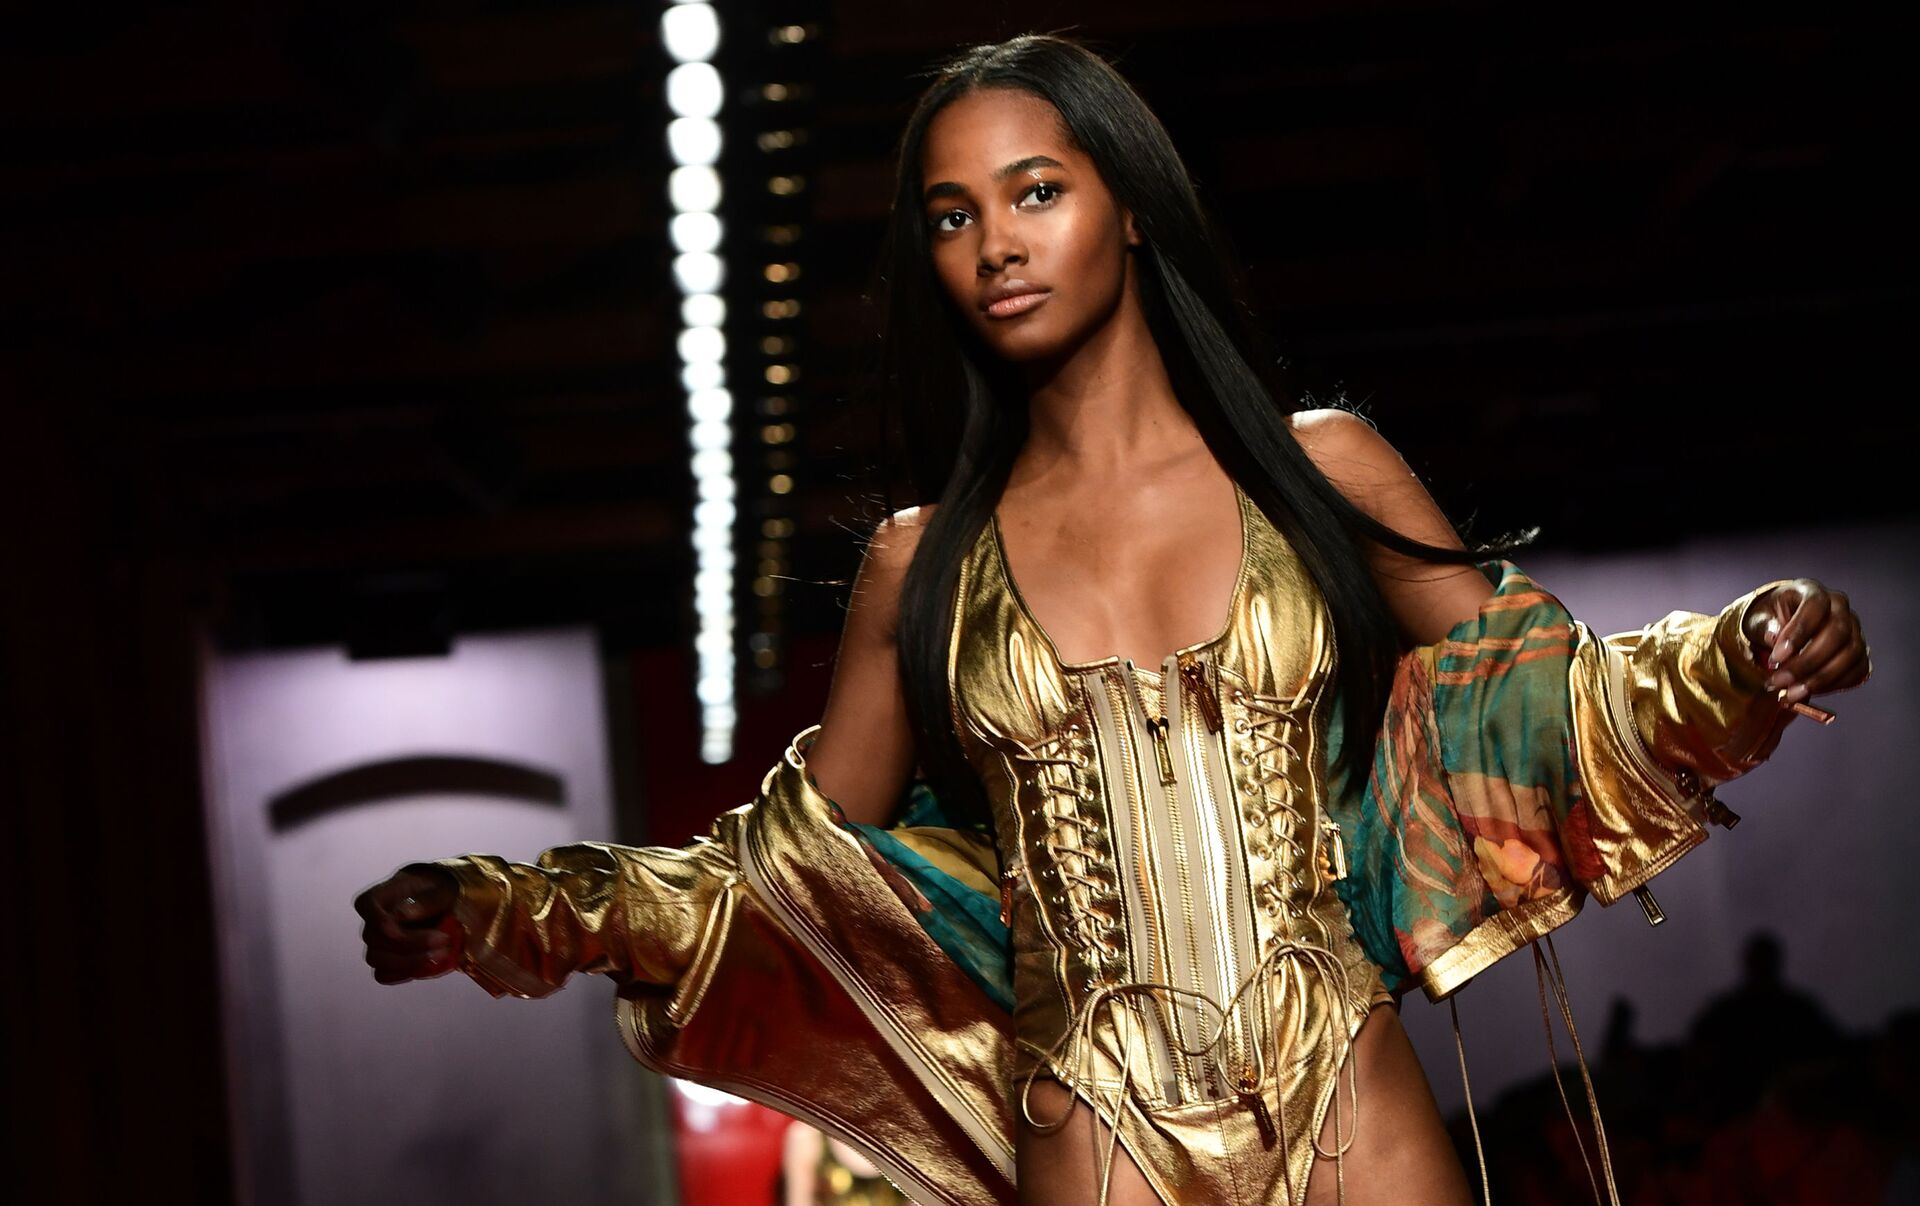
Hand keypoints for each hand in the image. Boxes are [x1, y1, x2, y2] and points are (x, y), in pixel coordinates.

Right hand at [354, 867, 461, 984]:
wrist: (441, 902)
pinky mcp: (385, 962)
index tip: (405, 928)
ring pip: (378, 961)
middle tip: (443, 939)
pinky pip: (384, 975)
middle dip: (411, 944)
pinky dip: (404, 974)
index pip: (366, 906)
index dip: (381, 921)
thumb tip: (401, 914)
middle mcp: (371, 922)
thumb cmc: (436, 890)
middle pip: (376, 940)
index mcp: (377, 897)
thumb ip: (425, 901)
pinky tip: (427, 967)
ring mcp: (375, 944)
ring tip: (441, 954)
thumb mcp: (440, 889)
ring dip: (410, 962)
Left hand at [1741, 578, 1870, 704]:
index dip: (1799, 632)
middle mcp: (1839, 606)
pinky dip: (1834, 685)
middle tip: (1779, 682)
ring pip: (1851, 654)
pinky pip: (1858, 670)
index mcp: (1812, 591)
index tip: (1776, 658)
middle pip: (1837, 633)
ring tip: (1790, 694)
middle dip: (1807, 662)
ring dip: (1820, 678)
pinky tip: (1808, 692)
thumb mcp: (1758, 618)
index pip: (1815, 606)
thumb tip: (1773, 636)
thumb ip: (1765, 626)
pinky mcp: (1860, 651)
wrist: (1782, 626)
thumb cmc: (1770, 619)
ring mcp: (1854, 628)